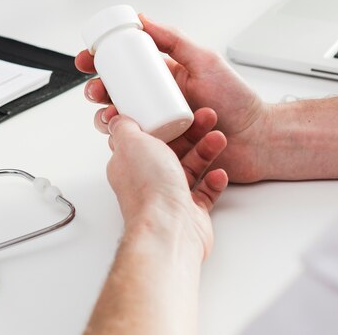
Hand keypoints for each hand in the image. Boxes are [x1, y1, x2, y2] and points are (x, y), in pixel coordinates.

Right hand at [75, 15, 270, 182]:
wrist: (257, 140)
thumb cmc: (236, 101)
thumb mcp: (204, 60)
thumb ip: (175, 39)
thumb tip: (143, 19)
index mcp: (163, 78)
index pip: (124, 67)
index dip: (101, 62)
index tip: (87, 58)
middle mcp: (156, 102)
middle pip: (115, 95)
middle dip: (97, 91)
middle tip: (97, 91)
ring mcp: (157, 126)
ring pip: (120, 121)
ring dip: (107, 117)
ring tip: (113, 115)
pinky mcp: (161, 149)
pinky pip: (135, 145)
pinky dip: (123, 140)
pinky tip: (126, 136)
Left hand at [106, 114, 227, 258]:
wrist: (168, 228)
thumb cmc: (149, 188)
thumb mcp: (131, 143)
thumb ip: (124, 128)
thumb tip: (117, 118)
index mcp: (130, 163)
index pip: (146, 136)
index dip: (163, 121)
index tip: (177, 108)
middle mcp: (147, 180)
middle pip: (172, 149)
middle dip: (191, 133)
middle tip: (207, 118)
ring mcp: (168, 197)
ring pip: (190, 168)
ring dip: (206, 152)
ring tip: (219, 138)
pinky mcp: (189, 213)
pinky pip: (204, 193)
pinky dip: (213, 182)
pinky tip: (220, 172)